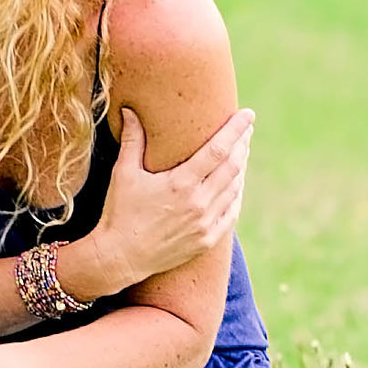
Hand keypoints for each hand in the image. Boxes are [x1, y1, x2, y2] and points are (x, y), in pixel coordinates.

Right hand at [77, 105, 250, 293]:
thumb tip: (129, 110)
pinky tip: (236, 185)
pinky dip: (236, 196)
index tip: (248, 114)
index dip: (235, 129)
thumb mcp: (123, 173)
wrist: (120, 257)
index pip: (218, 149)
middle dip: (243, 144)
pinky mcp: (206, 240)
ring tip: (242, 152)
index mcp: (181, 183)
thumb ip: (132, 140)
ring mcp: (205, 224)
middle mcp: (198, 203)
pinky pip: (231, 214)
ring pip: (234, 189)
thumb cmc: (119, 212)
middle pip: (233, 167)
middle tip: (247, 129)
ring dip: (241, 168)